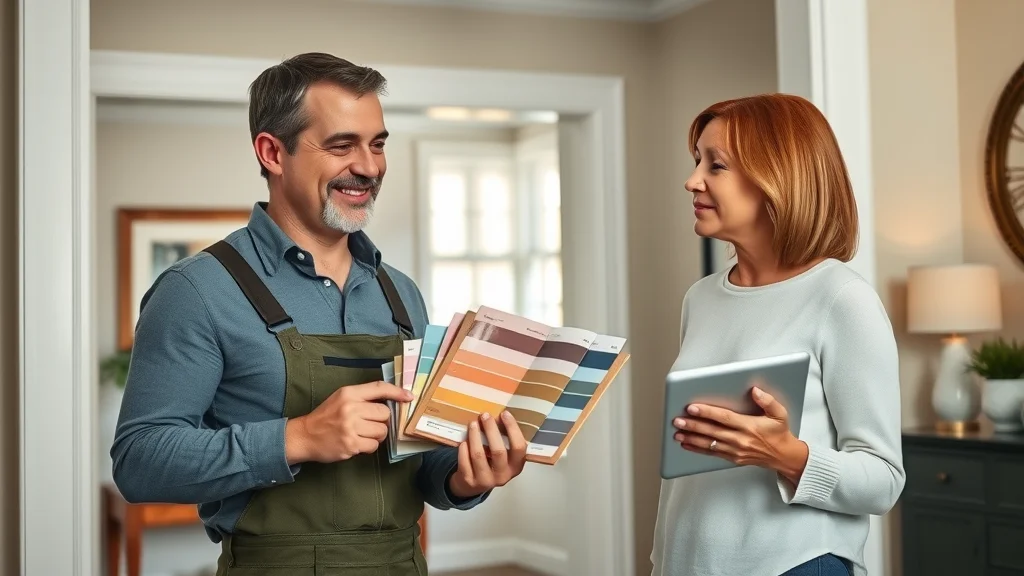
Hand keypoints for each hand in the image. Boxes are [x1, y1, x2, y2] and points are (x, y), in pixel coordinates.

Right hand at [285, 381, 412, 463]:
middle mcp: (351, 408)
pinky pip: (374, 445)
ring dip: (376, 435)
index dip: (397, 392)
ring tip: (362, 434)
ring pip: (382, 431)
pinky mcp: (351, 444)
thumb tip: (392, 400)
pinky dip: (369, 446)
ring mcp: (351, 427)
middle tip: (369, 424)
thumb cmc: (327, 416)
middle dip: (381, 421)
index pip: (379, 388)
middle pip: (385, 414)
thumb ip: (364, 397)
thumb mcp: (342, 398)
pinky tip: (357, 443)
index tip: (409, 397)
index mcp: (349, 393)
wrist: (305, 435)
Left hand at [448, 411, 527, 499]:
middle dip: (490, 430)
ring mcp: (485, 480)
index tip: (504, 413)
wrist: (473, 485)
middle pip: (498, 451)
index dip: (512, 429)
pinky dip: (464, 448)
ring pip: (478, 455)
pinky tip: (464, 441)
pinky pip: (465, 460)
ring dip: (475, 436)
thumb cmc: (490, 463)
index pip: (519, 447)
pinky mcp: (469, 481)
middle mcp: (503, 476)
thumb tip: (497, 416)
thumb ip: (503, 440)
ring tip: (473, 424)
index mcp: (515, 466)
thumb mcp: (503, 456)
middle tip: (485, 415)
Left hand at [673, 386, 808, 484]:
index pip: (724, 418)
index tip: (692, 408)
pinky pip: (712, 453)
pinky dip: (697, 449)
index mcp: (750, 426)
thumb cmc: (779, 433)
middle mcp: (741, 440)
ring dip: (691, 438)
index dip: (707, 412)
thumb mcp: (780, 414)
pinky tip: (686, 444)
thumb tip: (755, 390)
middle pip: (712, 431)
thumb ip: (768, 401)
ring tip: (677, 433)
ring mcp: (735, 451)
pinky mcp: (733, 458)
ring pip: (709, 444)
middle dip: (693, 426)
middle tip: (678, 421)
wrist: (784, 456)